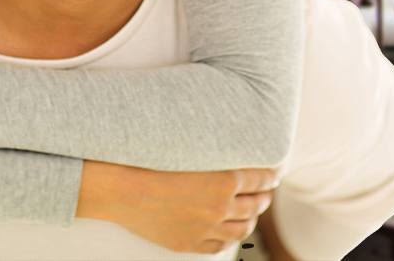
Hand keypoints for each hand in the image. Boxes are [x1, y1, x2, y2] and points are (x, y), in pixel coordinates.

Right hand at [76, 160, 276, 254]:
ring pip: (242, 228)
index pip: (261, 179)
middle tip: (266, 191)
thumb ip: (215, 151)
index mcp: (223, 180)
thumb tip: (232, 149)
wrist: (119, 188)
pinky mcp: (189, 243)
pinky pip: (220, 245)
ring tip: (252, 211)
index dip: (270, 176)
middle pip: (256, 205)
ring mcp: (205, 228)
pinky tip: (229, 229)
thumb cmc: (148, 160)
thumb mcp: (188, 149)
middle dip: (264, 197)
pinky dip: (229, 237)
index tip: (274, 174)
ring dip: (251, 218)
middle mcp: (219, 207)